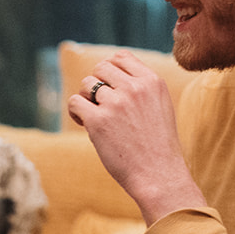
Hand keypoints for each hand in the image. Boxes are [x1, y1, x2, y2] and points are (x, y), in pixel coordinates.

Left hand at [67, 52, 205, 224]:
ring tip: (93, 117)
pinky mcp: (98, 121)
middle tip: (100, 105)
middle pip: (101, 68)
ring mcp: (116, 103)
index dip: (110, 70)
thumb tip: (110, 71)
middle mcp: (134, 88)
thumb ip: (141, 88)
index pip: (121, 57)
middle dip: (96, 84)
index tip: (110, 88)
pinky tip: (84, 123)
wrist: (159, 176)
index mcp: (152, 82)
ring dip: (85, 98)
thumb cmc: (158, 146)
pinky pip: (74, 102)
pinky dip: (75, 111)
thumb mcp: (160, 107)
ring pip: (86, 84)